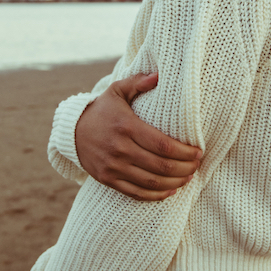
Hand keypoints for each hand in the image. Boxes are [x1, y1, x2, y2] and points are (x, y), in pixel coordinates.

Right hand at [75, 72, 201, 200]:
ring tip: (188, 177)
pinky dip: (156, 195)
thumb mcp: (117, 90)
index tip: (198, 151)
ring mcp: (113, 166)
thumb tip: (159, 75)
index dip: (185, 152)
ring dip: (175, 183)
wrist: (72, 131)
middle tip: (197, 165)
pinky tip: (170, 191)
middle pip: (161, 166)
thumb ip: (138, 82)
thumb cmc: (102, 110)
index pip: (163, 145)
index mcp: (126, 126)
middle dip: (185, 168)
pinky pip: (136, 193)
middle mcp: (120, 148)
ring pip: (152, 182)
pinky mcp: (108, 179)